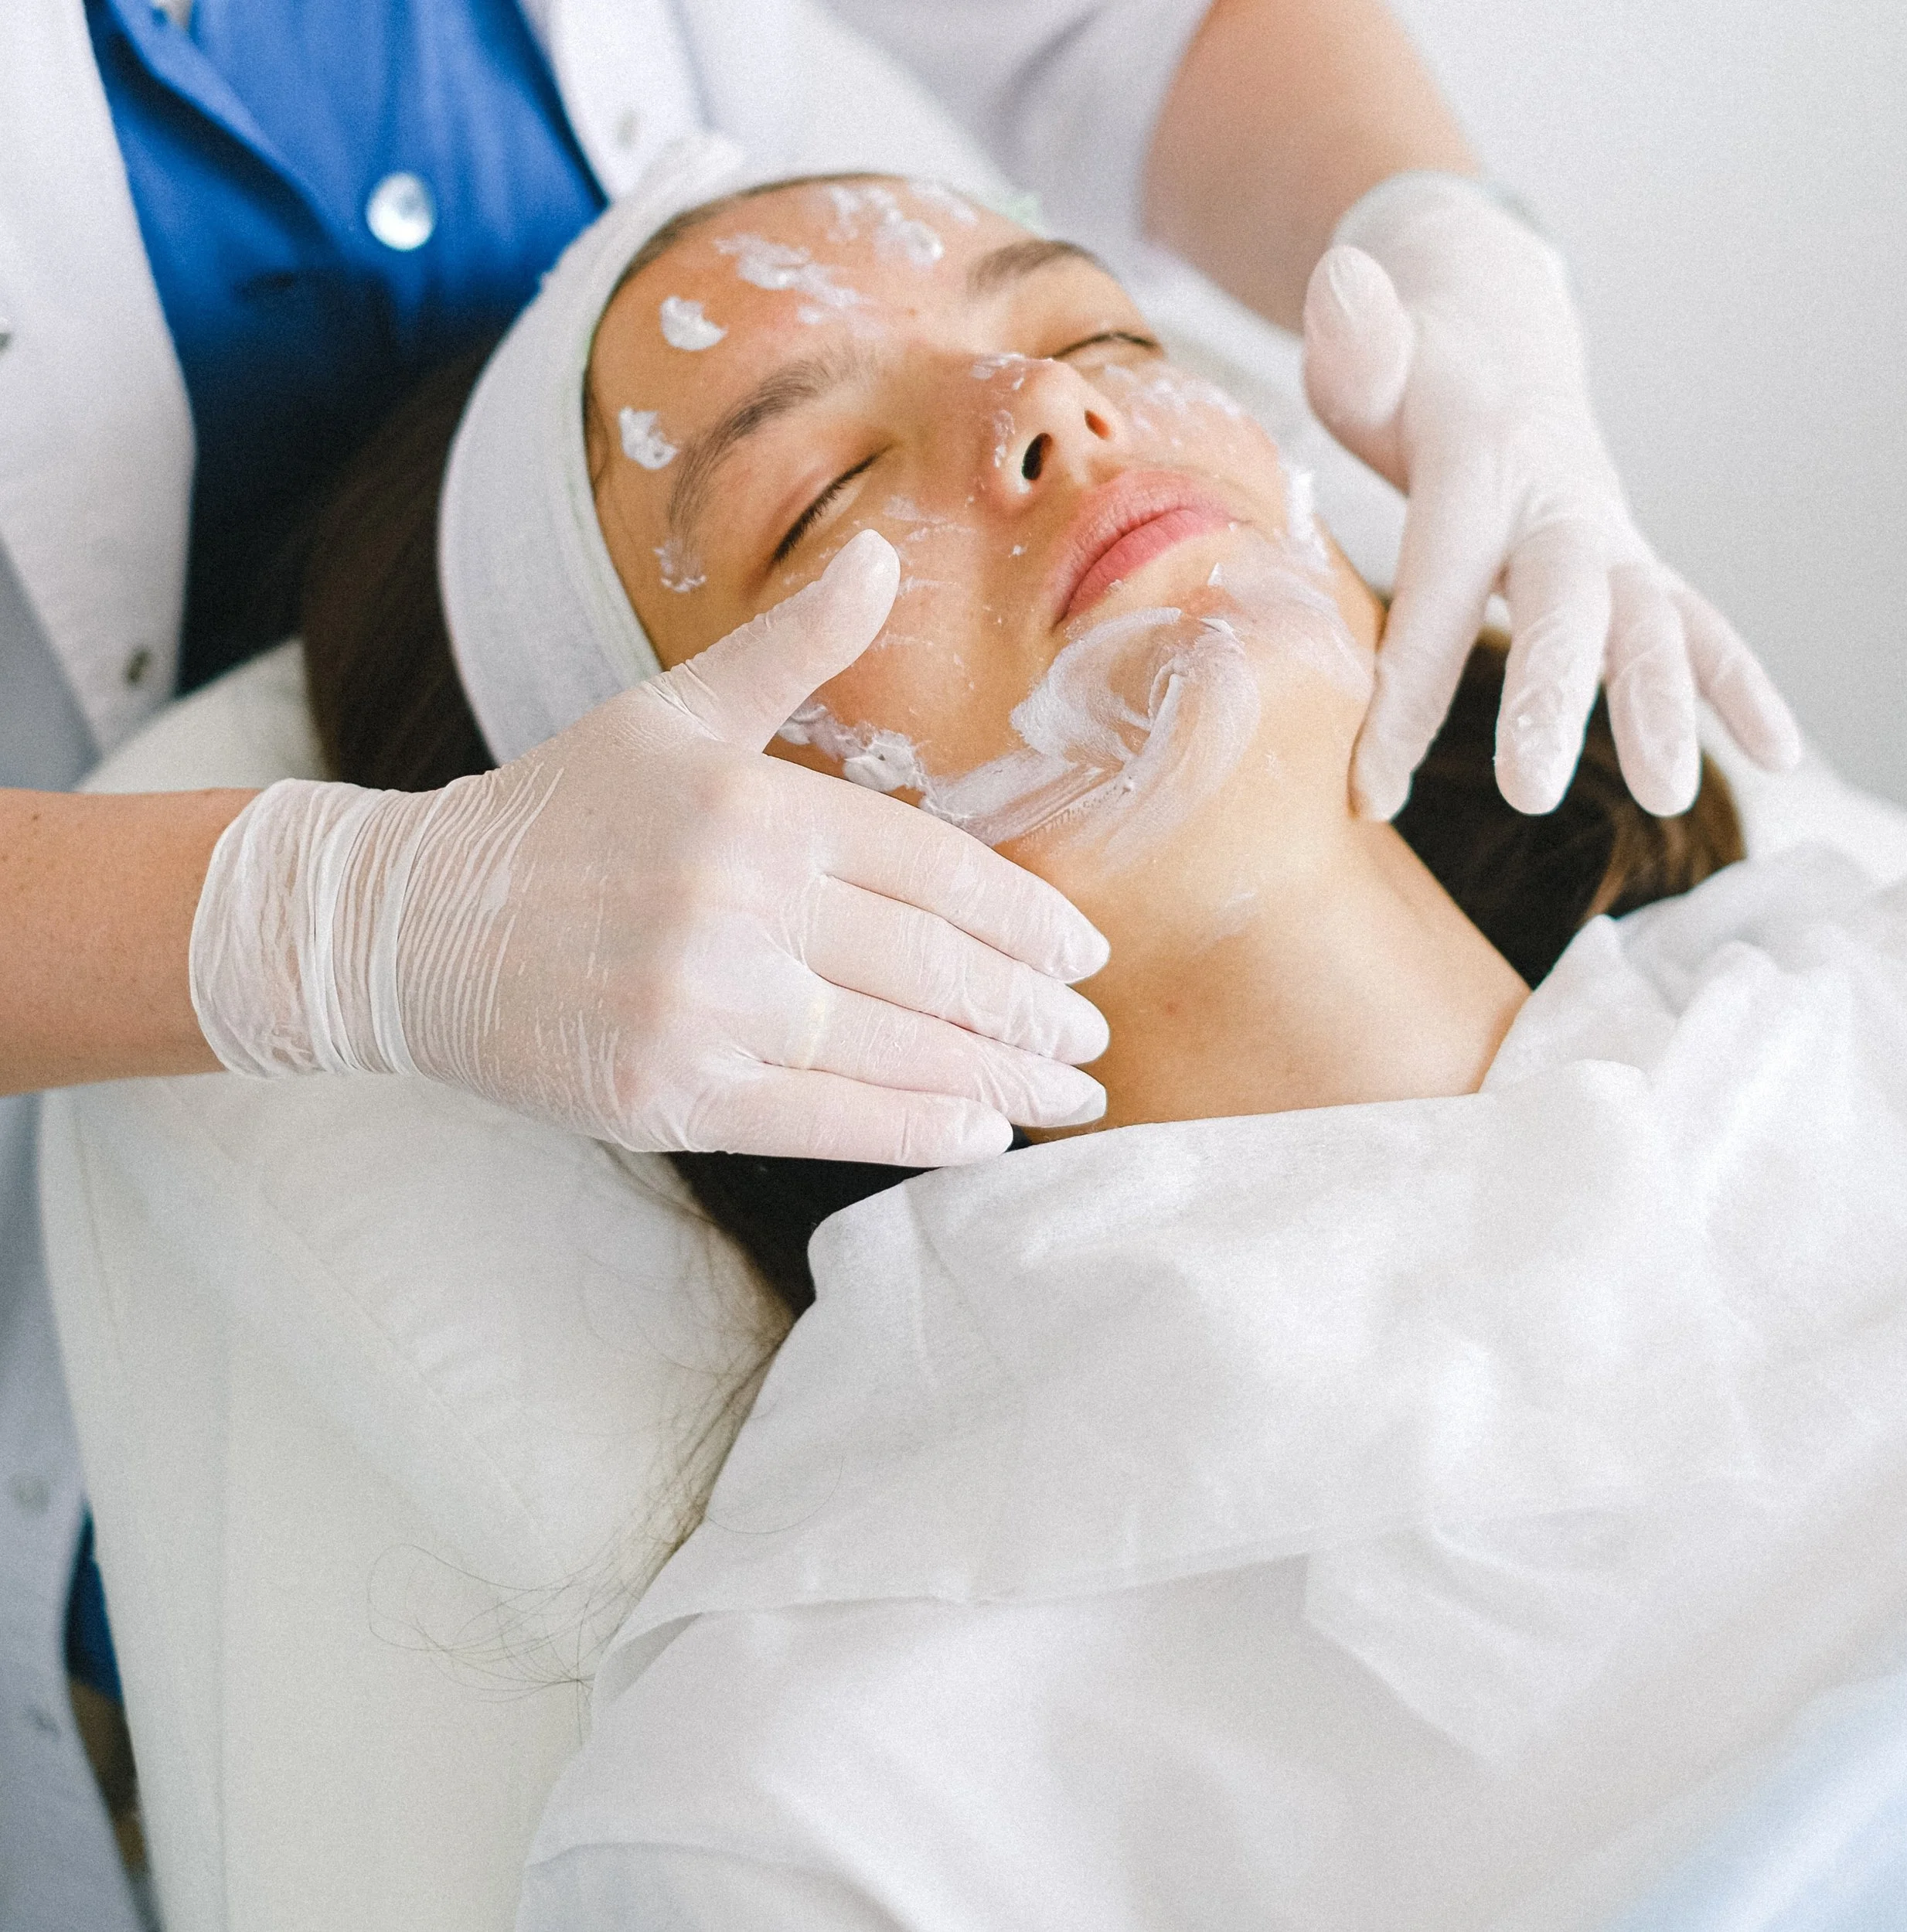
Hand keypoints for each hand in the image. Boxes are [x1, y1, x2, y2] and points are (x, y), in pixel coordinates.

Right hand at [192, 532, 1109, 1163]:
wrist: (412, 926)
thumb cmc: (557, 815)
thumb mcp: (669, 712)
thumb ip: (788, 648)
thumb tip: (883, 555)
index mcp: (758, 810)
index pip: (936, 871)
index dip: (1027, 918)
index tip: (1089, 952)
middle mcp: (740, 909)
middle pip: (933, 967)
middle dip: (1032, 1008)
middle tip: (1094, 1033)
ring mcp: (706, 1009)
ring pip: (896, 1050)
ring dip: (1001, 1076)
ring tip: (1068, 1091)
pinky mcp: (672, 1095)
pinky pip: (828, 1120)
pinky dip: (917, 1127)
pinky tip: (982, 1131)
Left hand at [1301, 174, 1801, 818]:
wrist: (1493, 336)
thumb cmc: (1406, 373)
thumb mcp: (1366, 350)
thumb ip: (1357, 336)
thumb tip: (1340, 280)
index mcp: (1478, 463)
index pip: (1436, 588)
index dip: (1403, 692)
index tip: (1369, 789)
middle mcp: (1556, 502)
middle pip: (1561, 604)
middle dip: (1550, 695)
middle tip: (1529, 792)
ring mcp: (1606, 535)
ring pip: (1648, 621)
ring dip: (1662, 705)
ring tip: (1670, 795)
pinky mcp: (1631, 564)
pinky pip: (1694, 625)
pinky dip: (1738, 684)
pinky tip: (1779, 753)